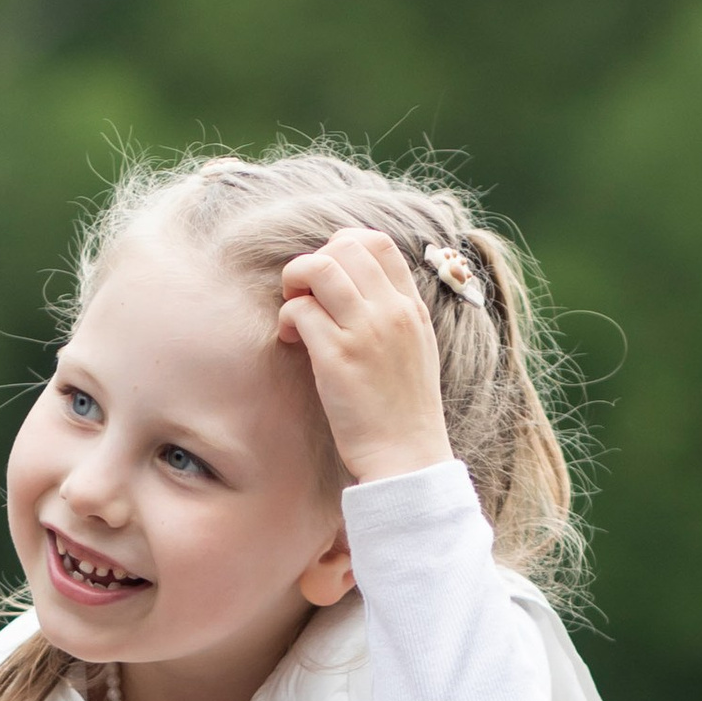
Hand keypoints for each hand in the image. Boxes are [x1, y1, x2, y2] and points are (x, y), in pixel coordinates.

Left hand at [277, 230, 454, 483]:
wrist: (407, 457)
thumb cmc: (403, 412)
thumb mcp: (414, 351)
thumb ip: (392, 316)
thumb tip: (354, 290)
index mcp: (411, 308)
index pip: (378, 243)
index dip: (342, 246)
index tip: (328, 275)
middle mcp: (391, 312)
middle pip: (345, 246)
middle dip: (314, 261)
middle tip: (304, 294)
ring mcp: (365, 332)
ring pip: (320, 268)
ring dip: (295, 281)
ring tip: (293, 312)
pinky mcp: (338, 357)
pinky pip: (301, 311)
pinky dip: (287, 318)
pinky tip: (291, 340)